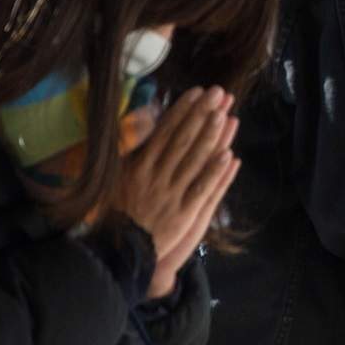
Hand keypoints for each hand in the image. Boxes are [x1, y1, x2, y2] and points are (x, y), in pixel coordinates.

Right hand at [114, 88, 241, 298]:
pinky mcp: (183, 213)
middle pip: (181, 140)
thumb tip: (139, 124)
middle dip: (200, 114)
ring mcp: (170, 194)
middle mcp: (155, 177)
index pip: (164, 132)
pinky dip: (214, 172)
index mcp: (138, 167)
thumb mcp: (115, 179)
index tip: (197, 92)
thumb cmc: (118, 213)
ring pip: (193, 160)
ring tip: (224, 115)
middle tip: (218, 93)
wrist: (118, 251)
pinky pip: (201, 189)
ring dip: (210, 137)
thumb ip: (129, 153)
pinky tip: (229, 155)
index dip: (182, 111)